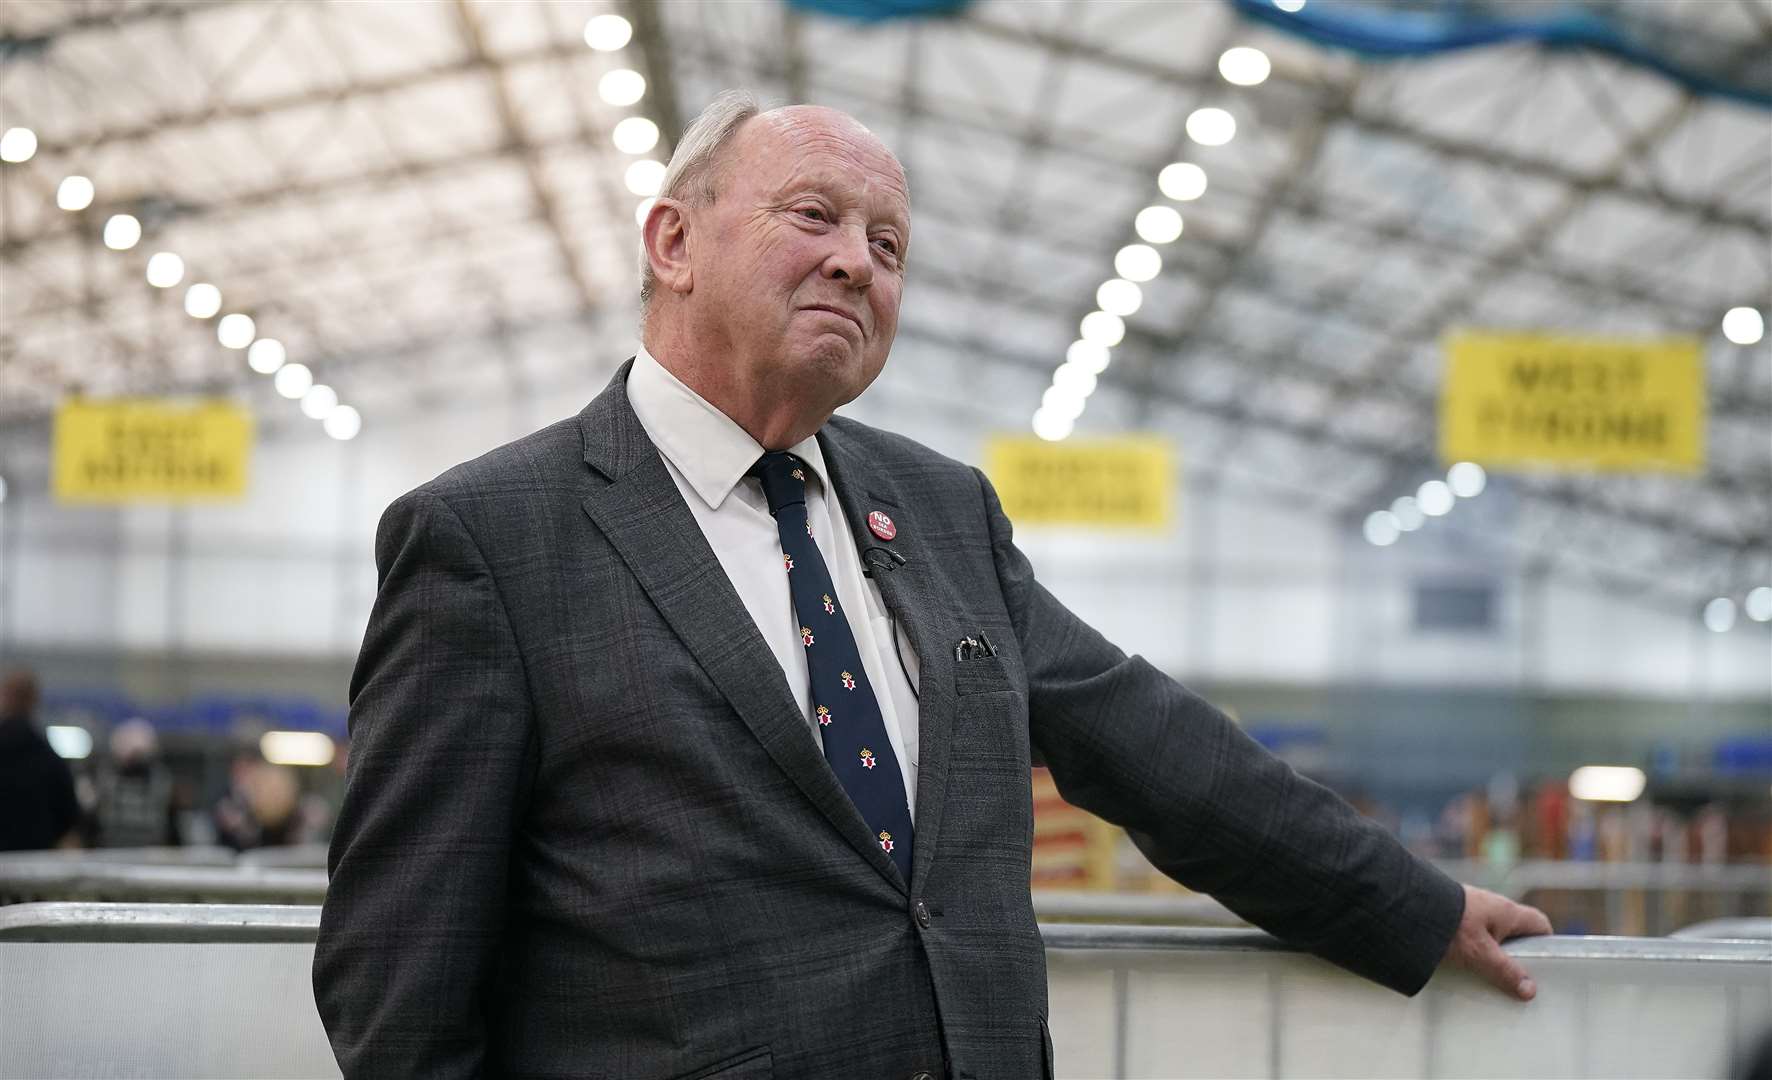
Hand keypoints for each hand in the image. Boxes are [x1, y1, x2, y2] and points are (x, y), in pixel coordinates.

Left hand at [1442, 884, 1553, 999]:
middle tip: (1515, 981)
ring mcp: (1470, 911)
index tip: (1546, 967)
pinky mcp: (1451, 916)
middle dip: (1516, 956)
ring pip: (1491, 937)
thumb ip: (1504, 971)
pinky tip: (1463, 968)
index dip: (1546, 944)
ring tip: (1488, 980)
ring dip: (1491, 956)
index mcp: (1506, 911)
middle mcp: (1491, 908)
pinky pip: (1470, 936)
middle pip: (1514, 934)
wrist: (1404, 903)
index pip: (1538, 924)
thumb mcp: (1479, 952)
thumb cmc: (1447, 923)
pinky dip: (1471, 951)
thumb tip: (1531, 990)